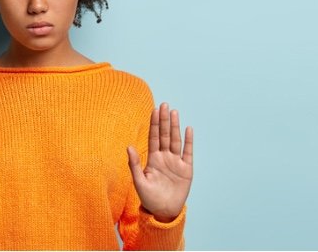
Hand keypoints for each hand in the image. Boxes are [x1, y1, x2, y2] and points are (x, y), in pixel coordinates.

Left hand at [127, 102, 192, 221]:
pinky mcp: (186, 170)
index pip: (153, 137)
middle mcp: (165, 157)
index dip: (154, 124)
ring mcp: (176, 162)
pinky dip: (188, 141)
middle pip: (164, 135)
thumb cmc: (149, 198)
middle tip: (164, 104)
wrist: (163, 212)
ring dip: (175, 126)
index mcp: (153, 159)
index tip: (154, 110)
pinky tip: (188, 129)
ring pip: (175, 140)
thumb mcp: (139, 181)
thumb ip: (134, 164)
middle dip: (164, 120)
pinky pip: (188, 152)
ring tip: (174, 112)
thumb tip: (128, 146)